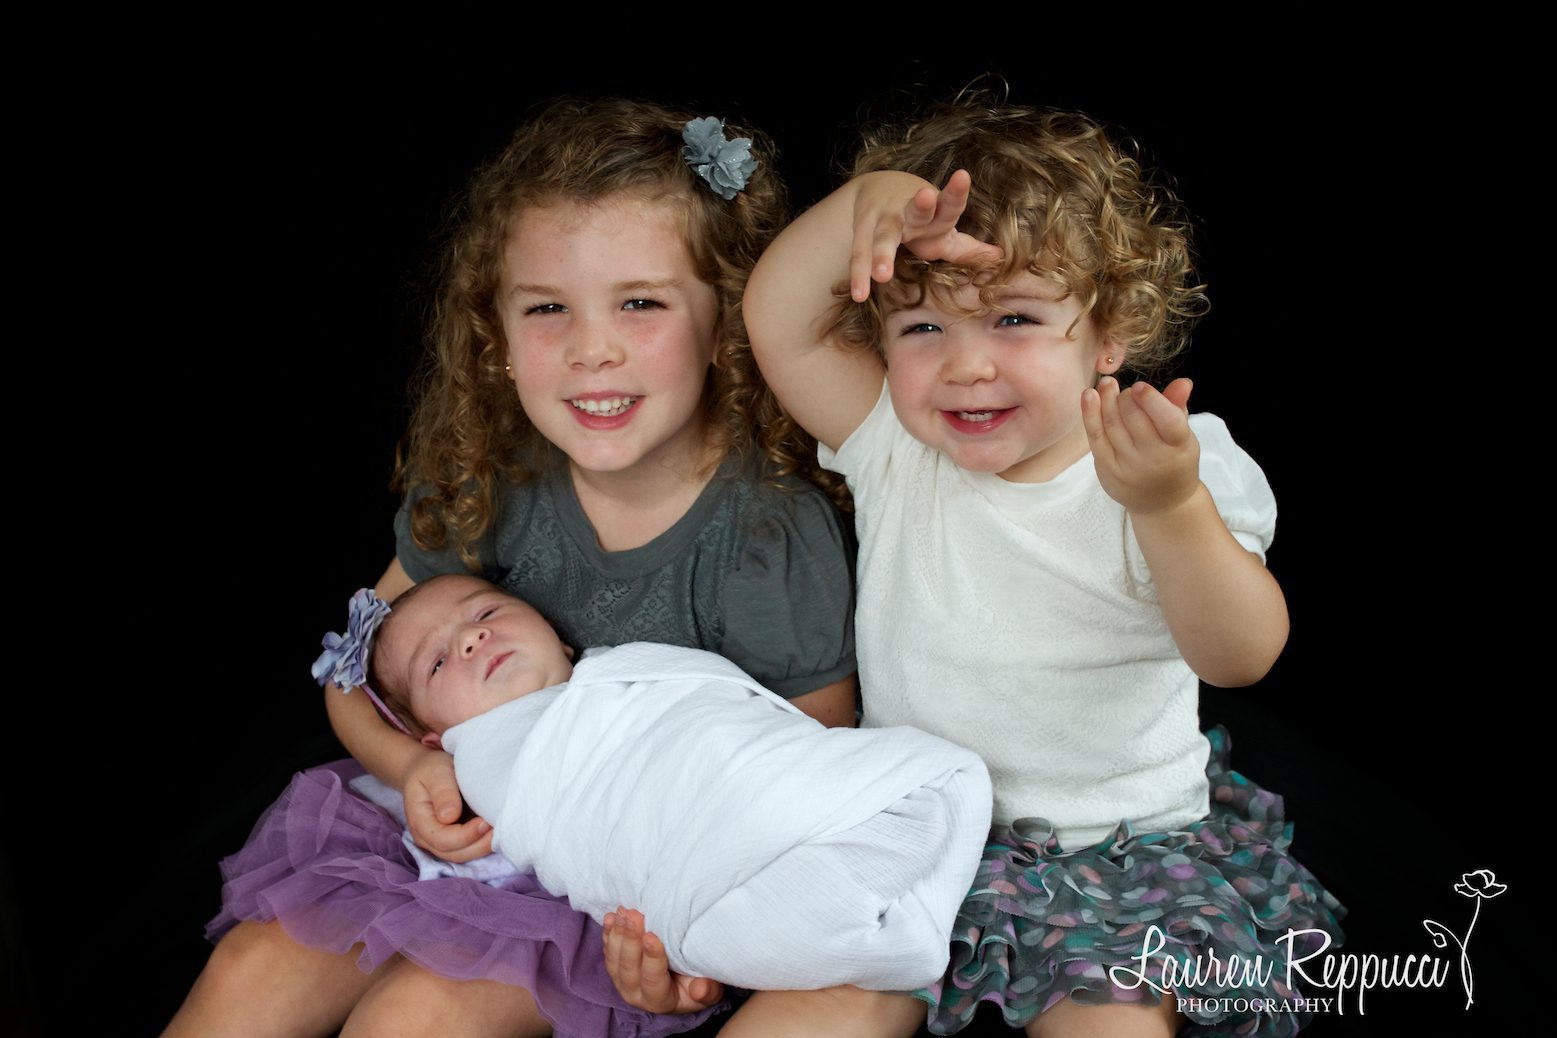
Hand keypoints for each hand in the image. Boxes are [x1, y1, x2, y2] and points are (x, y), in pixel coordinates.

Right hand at [402, 750, 493, 861]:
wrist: (426, 772)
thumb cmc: (431, 770)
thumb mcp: (436, 774)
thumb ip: (443, 793)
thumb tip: (450, 816)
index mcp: (419, 821)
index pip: (442, 840)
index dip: (465, 835)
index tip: (484, 821)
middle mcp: (427, 837)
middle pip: (454, 853)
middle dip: (479, 845)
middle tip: (500, 828)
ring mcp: (439, 841)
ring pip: (463, 855)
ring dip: (483, 846)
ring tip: (501, 830)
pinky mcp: (453, 839)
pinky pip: (469, 848)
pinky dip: (483, 843)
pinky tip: (497, 831)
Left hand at [603, 907, 723, 1013]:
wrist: (683, 979)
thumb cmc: (699, 981)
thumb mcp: (711, 989)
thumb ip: (708, 990)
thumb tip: (700, 989)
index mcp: (660, 1001)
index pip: (653, 980)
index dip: (652, 958)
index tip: (651, 936)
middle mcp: (636, 994)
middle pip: (629, 967)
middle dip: (631, 939)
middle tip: (635, 915)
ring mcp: (622, 982)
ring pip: (614, 959)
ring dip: (618, 933)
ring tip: (623, 911)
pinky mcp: (615, 969)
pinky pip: (608, 951)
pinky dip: (608, 933)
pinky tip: (611, 917)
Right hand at [849, 170, 1001, 300]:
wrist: (876, 190)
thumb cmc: (921, 221)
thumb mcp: (943, 232)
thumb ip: (967, 248)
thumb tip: (1000, 258)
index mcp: (936, 211)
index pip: (949, 202)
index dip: (956, 191)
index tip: (962, 176)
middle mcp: (910, 211)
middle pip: (916, 209)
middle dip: (921, 205)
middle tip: (926, 198)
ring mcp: (884, 218)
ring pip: (882, 235)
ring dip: (880, 254)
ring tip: (881, 276)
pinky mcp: (862, 229)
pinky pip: (860, 254)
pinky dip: (859, 275)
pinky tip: (858, 294)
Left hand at [1083, 377, 1201, 515]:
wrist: (1162, 503)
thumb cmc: (1174, 459)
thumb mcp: (1183, 435)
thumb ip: (1178, 406)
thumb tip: (1183, 381)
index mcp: (1178, 446)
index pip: (1167, 420)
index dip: (1151, 400)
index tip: (1139, 386)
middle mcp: (1154, 459)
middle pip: (1135, 419)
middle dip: (1127, 398)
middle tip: (1127, 391)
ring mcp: (1128, 466)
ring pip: (1113, 425)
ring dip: (1107, 400)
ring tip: (1107, 384)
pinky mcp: (1107, 470)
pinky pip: (1095, 438)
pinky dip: (1090, 414)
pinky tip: (1089, 396)